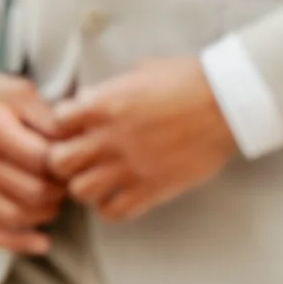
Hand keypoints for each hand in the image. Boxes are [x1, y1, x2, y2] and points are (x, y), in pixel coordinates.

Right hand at [0, 69, 65, 257]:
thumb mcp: (17, 91)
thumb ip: (49, 117)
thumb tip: (79, 145)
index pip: (41, 159)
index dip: (66, 163)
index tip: (74, 158)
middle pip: (32, 192)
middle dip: (60, 190)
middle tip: (68, 179)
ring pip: (16, 216)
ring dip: (46, 213)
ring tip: (55, 197)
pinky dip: (18, 243)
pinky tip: (43, 242)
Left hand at [48, 57, 237, 221]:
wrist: (226, 103)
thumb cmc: (189, 81)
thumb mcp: (142, 71)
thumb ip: (111, 88)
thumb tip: (91, 98)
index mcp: (104, 105)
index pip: (56, 122)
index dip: (62, 126)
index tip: (73, 129)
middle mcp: (110, 138)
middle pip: (58, 162)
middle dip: (64, 161)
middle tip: (79, 160)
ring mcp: (130, 166)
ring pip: (80, 191)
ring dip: (85, 187)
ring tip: (98, 181)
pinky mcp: (152, 188)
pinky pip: (114, 212)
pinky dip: (111, 208)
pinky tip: (119, 196)